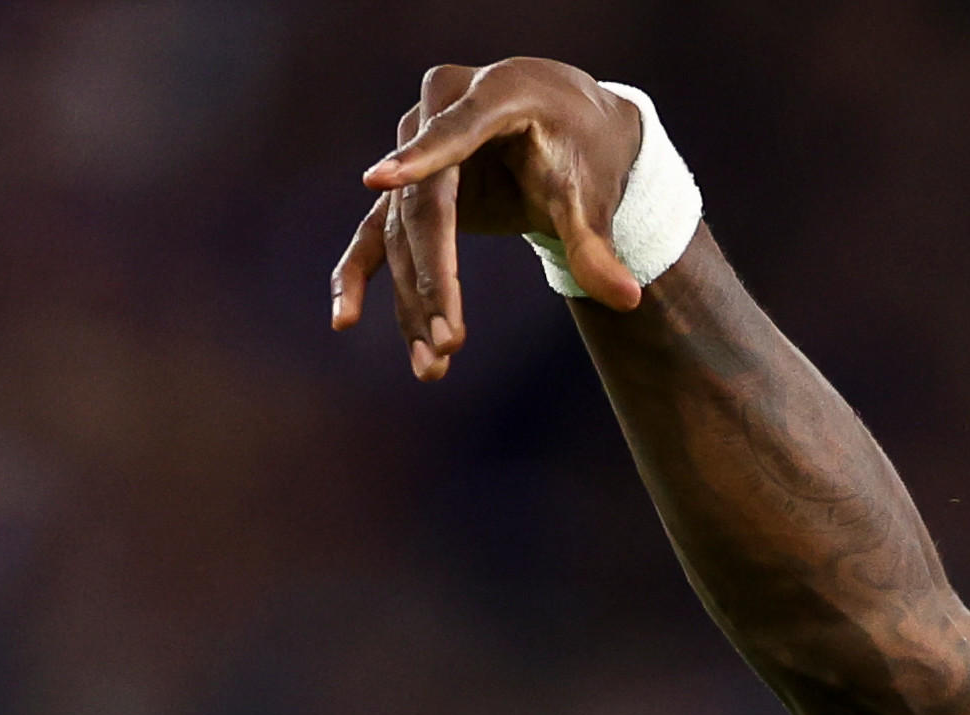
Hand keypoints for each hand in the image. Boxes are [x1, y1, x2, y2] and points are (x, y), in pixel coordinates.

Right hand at [331, 58, 648, 380]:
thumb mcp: (591, 192)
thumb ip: (595, 245)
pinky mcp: (405, 185)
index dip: (419, 159)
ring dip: (412, 301)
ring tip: (433, 366)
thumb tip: (627, 301)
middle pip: (424, 202)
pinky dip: (359, 277)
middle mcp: (441, 109)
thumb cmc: (582, 149)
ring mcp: (413, 144)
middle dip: (432, 278)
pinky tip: (342, 319)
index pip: (454, 133)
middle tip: (450, 343)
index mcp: (496, 94)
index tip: (380, 181)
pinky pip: (375, 233)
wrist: (565, 124)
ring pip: (400, 231)